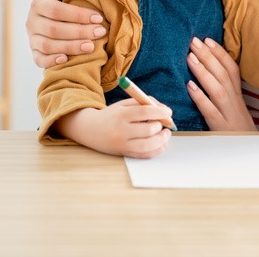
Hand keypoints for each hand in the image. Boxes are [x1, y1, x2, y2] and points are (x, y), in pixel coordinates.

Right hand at [27, 0, 106, 67]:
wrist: (46, 17)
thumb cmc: (60, 3)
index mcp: (38, 4)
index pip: (57, 10)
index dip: (78, 15)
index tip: (98, 18)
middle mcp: (32, 22)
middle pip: (54, 29)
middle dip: (79, 32)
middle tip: (100, 32)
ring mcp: (32, 39)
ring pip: (48, 46)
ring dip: (71, 47)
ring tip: (91, 46)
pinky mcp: (34, 53)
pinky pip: (39, 59)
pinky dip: (52, 61)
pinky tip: (66, 59)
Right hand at [55, 99, 172, 157]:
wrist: (90, 129)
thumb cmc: (112, 115)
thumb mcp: (124, 104)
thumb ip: (144, 103)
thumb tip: (164, 109)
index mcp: (121, 115)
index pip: (144, 112)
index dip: (160, 111)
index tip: (168, 112)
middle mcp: (121, 131)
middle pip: (148, 130)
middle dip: (160, 126)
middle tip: (163, 123)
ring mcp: (122, 144)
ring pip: (148, 146)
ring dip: (161, 140)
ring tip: (165, 134)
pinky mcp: (124, 154)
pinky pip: (144, 155)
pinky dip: (156, 150)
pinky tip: (161, 144)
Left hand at [186, 37, 255, 130]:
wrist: (248, 150)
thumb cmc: (237, 126)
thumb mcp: (234, 105)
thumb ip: (224, 88)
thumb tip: (208, 68)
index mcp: (237, 94)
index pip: (231, 68)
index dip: (220, 53)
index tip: (207, 39)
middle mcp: (234, 101)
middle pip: (223, 75)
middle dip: (208, 56)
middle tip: (193, 41)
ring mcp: (228, 113)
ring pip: (217, 89)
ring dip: (203, 72)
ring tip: (190, 57)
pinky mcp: (220, 126)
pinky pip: (210, 110)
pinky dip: (201, 97)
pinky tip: (189, 86)